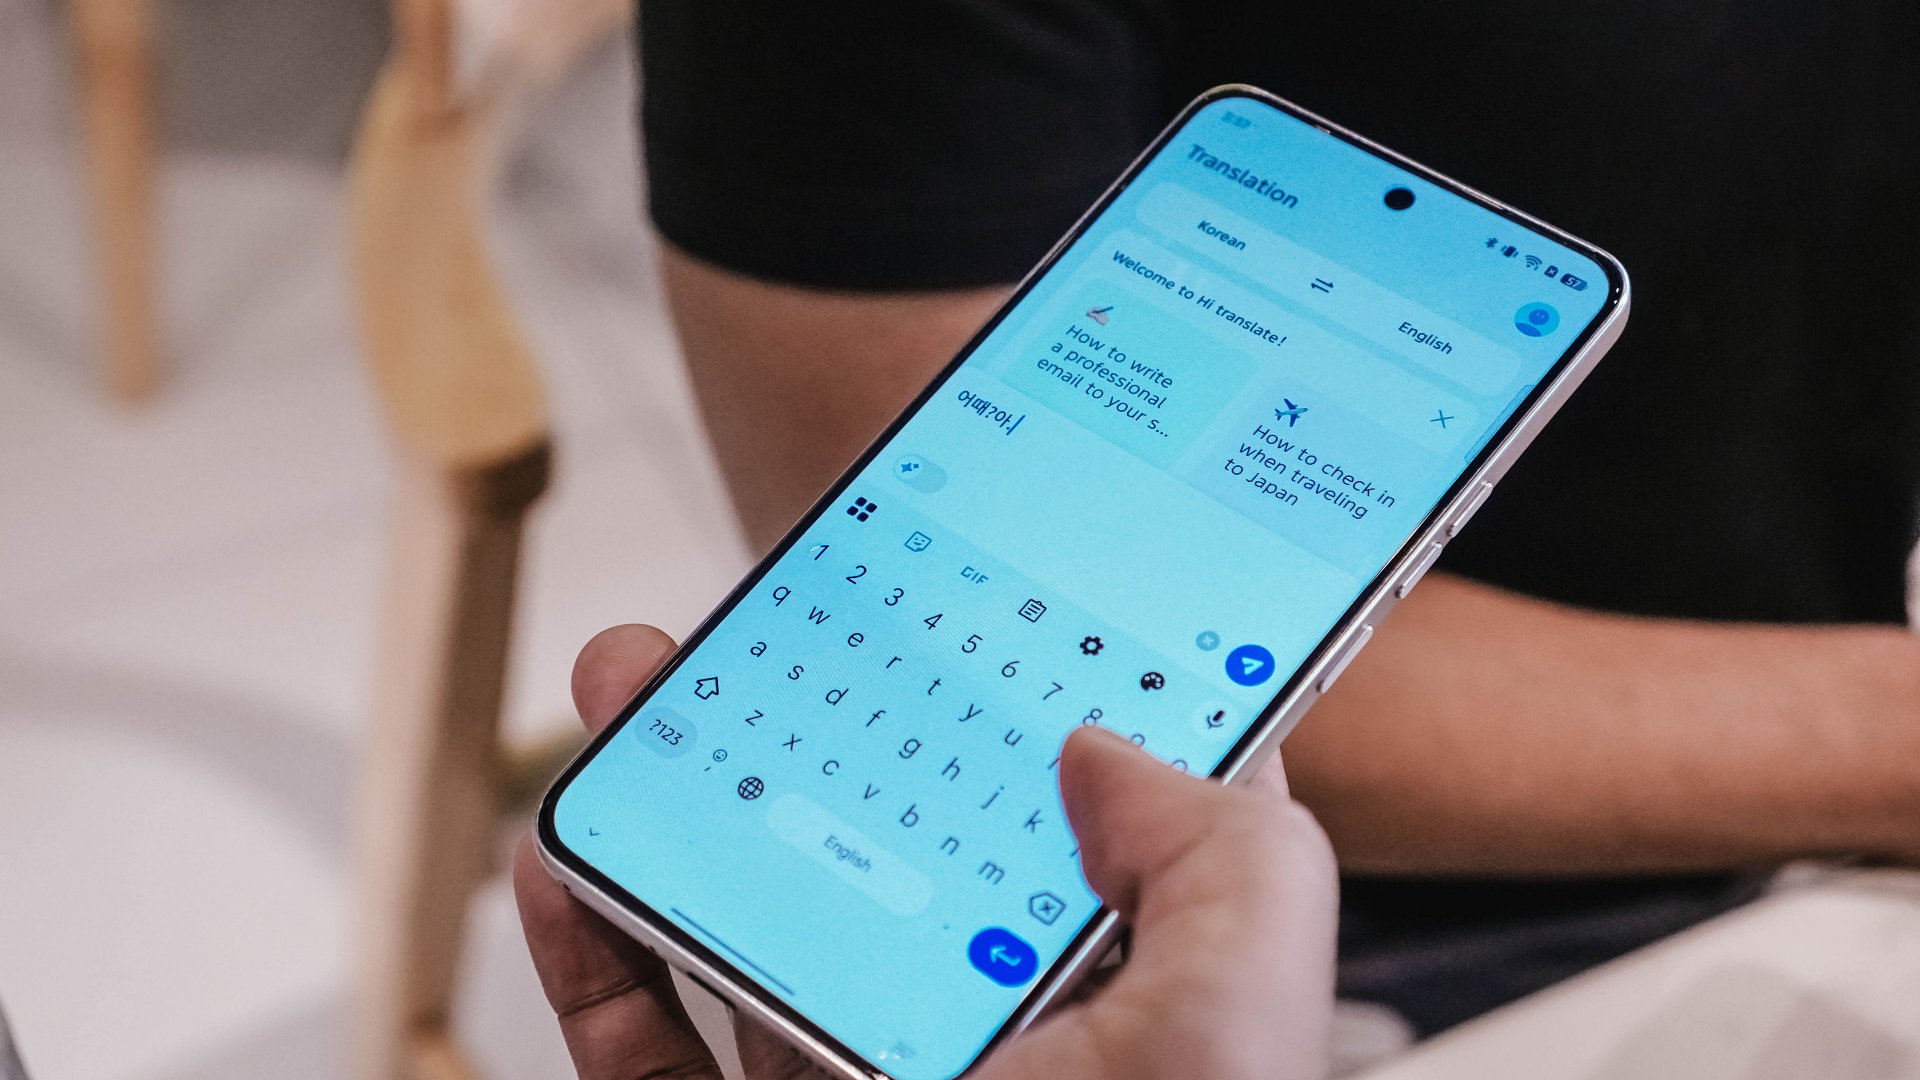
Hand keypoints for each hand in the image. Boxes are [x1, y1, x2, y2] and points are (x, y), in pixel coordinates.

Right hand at [516, 624, 1339, 1079]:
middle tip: (753, 629)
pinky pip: (645, 1050)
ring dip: (676, 806)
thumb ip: (1233, 868)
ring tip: (630, 698)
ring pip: (746, 930)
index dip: (1026, 713)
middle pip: (881, 852)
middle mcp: (981, 1054)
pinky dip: (593, 953)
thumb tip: (1112, 751)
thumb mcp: (1232, 1043)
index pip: (1076, 832)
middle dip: (806, 725)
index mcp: (1116, 1013)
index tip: (962, 609)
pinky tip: (569, 861)